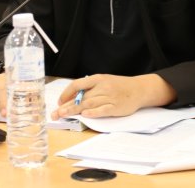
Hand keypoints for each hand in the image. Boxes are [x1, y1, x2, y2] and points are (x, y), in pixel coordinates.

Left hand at [51, 74, 176, 119]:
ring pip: (88, 104)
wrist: (139, 89)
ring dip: (75, 110)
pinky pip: (103, 110)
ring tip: (64, 115)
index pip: (77, 85)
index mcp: (97, 79)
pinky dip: (93, 112)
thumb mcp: (104, 81)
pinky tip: (85, 115)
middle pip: (81, 97)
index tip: (59, 102)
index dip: (66, 93)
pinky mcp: (116, 107)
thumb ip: (90, 88)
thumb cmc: (119, 86)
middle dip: (66, 106)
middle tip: (55, 113)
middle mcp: (102, 87)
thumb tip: (73, 98)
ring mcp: (109, 97)